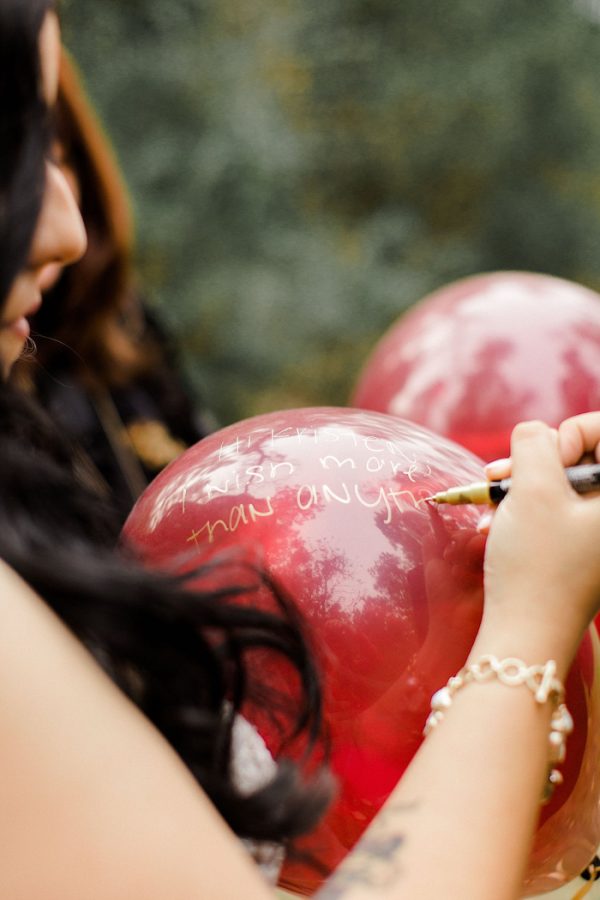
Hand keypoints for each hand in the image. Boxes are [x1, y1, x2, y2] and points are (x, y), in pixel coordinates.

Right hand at [480, 418, 599, 657]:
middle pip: (579, 456)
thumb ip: (533, 442)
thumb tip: (535, 434)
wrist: (528, 635)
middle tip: (499, 475)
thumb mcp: (532, 490)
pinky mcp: (579, 548)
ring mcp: (595, 533)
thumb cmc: (537, 565)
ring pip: (560, 483)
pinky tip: (495, 524)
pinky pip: (554, 510)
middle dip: (535, 460)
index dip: (569, 434)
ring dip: (521, 485)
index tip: (544, 462)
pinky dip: (524, 509)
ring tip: (489, 503)